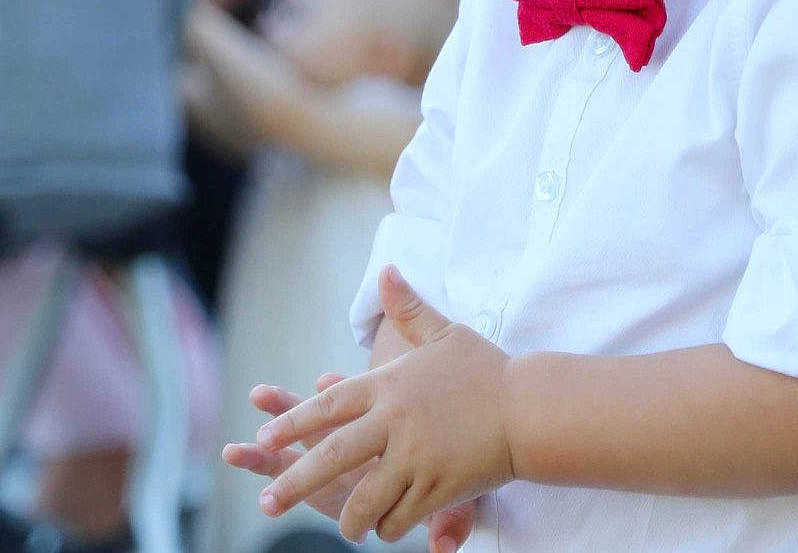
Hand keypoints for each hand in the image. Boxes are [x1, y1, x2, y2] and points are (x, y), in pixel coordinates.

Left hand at [247, 266, 512, 543]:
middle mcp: (396, 421)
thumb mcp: (446, 335)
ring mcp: (416, 456)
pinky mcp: (438, 486)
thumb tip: (386, 270)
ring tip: (345, 529)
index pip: (328, 406)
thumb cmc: (488, 371)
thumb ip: (409, 310)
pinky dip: (390, 526)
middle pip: (332, 455)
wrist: (533, 408)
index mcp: (391, 385)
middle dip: (294, 482)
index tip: (264, 440)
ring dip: (350, 520)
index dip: (293, 424)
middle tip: (268, 505)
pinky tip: (387, 529)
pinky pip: (400, 516)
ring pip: (364, 497)